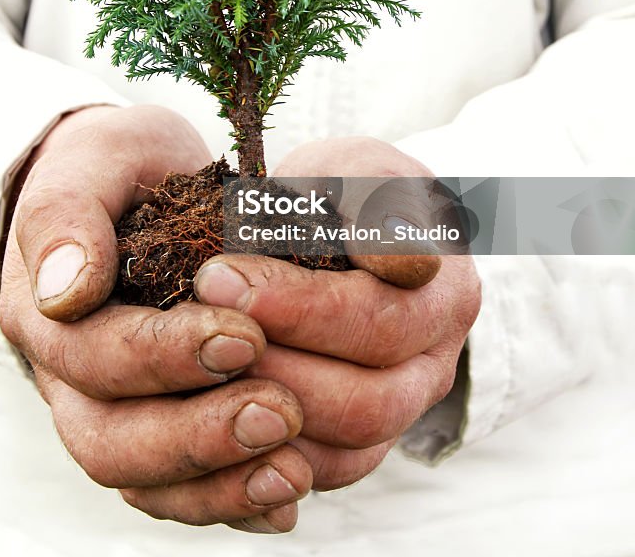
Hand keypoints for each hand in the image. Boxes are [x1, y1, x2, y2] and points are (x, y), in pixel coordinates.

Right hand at [0, 105, 312, 532]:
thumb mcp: (94, 158)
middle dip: (199, 434)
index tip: (245, 334)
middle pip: (114, 442)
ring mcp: (110, 410)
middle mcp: (69, 378)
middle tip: (281, 411)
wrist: (130, 184)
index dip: (165, 355)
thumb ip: (68, 213)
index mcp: (45, 313)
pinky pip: (180, 489)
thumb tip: (66, 291)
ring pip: (146, 480)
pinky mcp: (153, 427)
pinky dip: (228, 500)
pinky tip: (285, 496)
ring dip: (220, 483)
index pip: (94, 356)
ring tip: (293, 472)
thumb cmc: (116, 166)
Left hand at [193, 136, 481, 489]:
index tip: (216, 275)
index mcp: (444, 291)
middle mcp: (435, 362)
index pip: (378, 318)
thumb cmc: (347, 191)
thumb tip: (399, 255)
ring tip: (196, 371)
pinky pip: (327, 472)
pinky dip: (270, 457)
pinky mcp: (367, 441)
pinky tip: (211, 418)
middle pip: (368, 400)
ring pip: (348, 448)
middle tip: (195, 329)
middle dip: (273, 366)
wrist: (348, 226)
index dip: (295, 306)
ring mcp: (405, 409)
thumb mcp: (359, 169)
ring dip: (265, 414)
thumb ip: (374, 201)